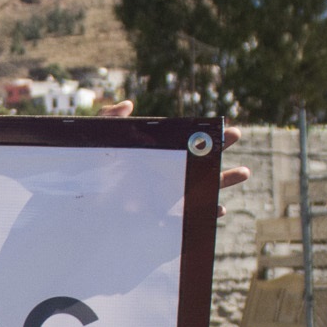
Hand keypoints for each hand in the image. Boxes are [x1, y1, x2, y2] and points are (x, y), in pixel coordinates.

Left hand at [102, 99, 250, 212]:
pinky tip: (218, 209)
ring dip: (223, 181)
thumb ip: (108, 123)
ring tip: (244, 171)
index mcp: (158, 157)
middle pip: (200, 162)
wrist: (82, 208)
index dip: (206, 135)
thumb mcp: (97, 145)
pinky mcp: (164, 220)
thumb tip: (128, 105)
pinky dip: (205, 214)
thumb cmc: (91, 173)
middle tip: (237, 135)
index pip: (186, 143)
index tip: (225, 127)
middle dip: (221, 150)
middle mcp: (167, 176)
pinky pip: (190, 218)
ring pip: (202, 189)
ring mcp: (168, 198)